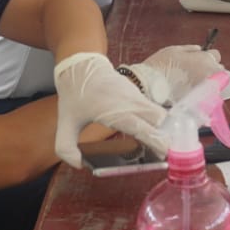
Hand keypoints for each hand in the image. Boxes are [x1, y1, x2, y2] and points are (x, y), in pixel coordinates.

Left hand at [52, 53, 167, 167]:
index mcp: (116, 113)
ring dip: (162, 130)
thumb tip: (80, 165)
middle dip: (165, 138)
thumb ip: (66, 148)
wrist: (80, 65)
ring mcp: (137, 96)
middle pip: (161, 121)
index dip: (158, 143)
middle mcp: (132, 104)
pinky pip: (154, 109)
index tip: (164, 156)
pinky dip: (156, 122)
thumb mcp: (64, 123)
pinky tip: (148, 134)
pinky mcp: (138, 93)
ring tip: (156, 148)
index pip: (145, 129)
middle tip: (160, 156)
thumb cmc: (75, 94)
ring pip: (160, 114)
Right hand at [122, 45, 225, 106]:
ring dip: (207, 83)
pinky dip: (201, 95)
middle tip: (196, 73)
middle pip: (219, 71)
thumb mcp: (174, 50)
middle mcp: (210, 74)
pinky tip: (189, 93)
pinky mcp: (201, 102)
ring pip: (214, 85)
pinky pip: (206, 97)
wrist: (151, 86)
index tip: (201, 60)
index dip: (208, 57)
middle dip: (210, 70)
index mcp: (205, 59)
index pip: (216, 55)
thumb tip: (199, 49)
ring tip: (191, 85)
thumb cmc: (160, 66)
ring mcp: (207, 89)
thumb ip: (190, 49)